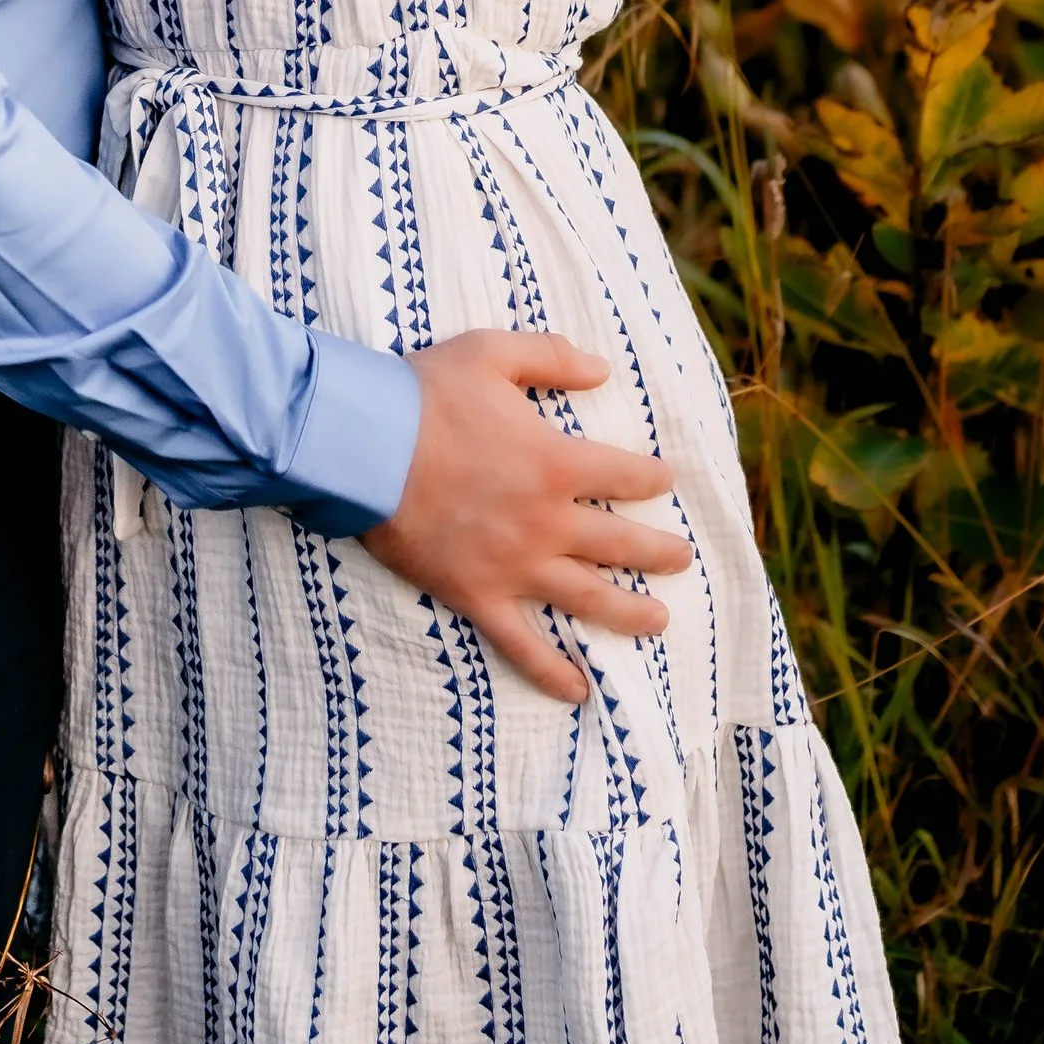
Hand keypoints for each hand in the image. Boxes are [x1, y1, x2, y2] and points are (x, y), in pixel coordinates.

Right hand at [363, 328, 691, 705]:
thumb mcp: (492, 352)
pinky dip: (551, 672)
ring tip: (659, 621)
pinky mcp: (476, 594)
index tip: (664, 481)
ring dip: (630, 613)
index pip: (626, 476)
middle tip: (681, 558)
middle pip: (621, 545)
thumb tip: (603, 370)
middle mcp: (547, 522)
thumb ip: (552, 358)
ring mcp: (515, 566)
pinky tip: (579, 692)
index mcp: (557, 463)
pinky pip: (521, 645)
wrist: (362, 446)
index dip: (653, 478)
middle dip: (659, 552)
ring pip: (588, 599)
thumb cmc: (424, 395)